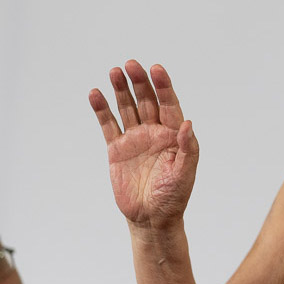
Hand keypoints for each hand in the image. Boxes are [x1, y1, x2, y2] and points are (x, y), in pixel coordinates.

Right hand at [89, 60, 199, 229]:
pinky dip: (102, 110)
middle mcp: (154, 132)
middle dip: (139, 82)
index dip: (163, 86)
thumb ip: (188, 147)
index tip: (156, 69)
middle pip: (146, 100)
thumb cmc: (174, 197)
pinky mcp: (117, 149)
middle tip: (131, 64)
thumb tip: (188, 122)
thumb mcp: (185, 173)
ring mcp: (135, 139)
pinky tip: (96, 94)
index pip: (169, 104)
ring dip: (120, 90)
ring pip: (127, 108)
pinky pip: (108, 125)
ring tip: (114, 72)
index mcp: (173, 134)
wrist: (151, 219)